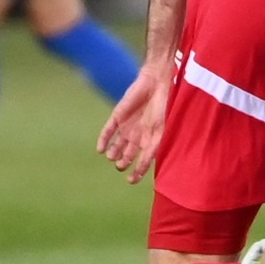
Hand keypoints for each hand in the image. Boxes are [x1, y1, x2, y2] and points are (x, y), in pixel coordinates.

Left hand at [97, 66, 170, 182]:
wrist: (157, 82)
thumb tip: (145, 165)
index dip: (137, 172)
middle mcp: (138, 135)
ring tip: (112, 156)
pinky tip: (100, 149)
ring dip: (113, 153)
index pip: (143, 161)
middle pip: (127, 154)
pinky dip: (103, 140)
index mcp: (151, 139)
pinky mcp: (117, 116)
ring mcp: (127, 126)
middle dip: (123, 162)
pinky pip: (108, 131)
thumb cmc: (164, 105)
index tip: (130, 180)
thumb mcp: (160, 129)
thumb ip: (153, 146)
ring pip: (117, 145)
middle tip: (120, 166)